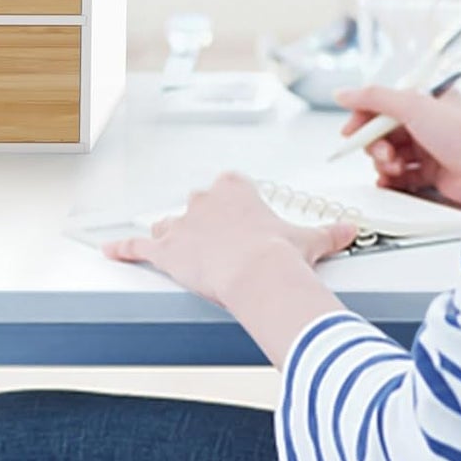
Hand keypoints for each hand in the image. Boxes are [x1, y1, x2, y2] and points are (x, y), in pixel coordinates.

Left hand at [104, 172, 357, 305]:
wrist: (259, 273)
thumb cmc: (282, 254)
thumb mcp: (309, 241)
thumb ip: (329, 232)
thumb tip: (352, 229)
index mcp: (235, 188)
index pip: (225, 187)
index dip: (231, 208)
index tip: (241, 223)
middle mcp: (204, 200)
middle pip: (195, 207)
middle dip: (203, 225)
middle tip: (219, 248)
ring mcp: (182, 223)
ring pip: (168, 226)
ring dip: (172, 238)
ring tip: (182, 255)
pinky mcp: (164, 250)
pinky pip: (137, 247)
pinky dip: (122, 250)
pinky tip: (108, 251)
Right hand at [334, 85, 460, 207]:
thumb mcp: (413, 105)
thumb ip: (373, 97)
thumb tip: (342, 93)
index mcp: (423, 100)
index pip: (382, 105)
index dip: (363, 118)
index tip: (351, 131)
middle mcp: (426, 123)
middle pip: (382, 133)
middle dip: (375, 144)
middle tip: (383, 153)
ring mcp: (428, 149)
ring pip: (389, 155)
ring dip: (384, 162)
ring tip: (396, 167)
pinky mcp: (432, 175)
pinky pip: (401, 177)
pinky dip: (391, 180)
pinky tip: (392, 181)